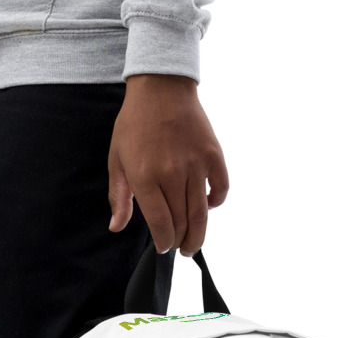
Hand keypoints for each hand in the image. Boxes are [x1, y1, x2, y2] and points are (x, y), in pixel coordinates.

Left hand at [108, 74, 228, 256]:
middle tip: (179, 248)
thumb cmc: (134, 124)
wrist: (161, 89)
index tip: (163, 247)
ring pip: (202, 213)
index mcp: (145, 177)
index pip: (160, 224)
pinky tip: (207, 207)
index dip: (163, 242)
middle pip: (182, 223)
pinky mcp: (213, 155)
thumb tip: (117, 227)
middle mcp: (172, 174)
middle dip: (180, 242)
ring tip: (194, 243)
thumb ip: (119, 197)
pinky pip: (221, 189)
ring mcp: (195, 164)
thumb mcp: (116, 159)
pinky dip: (216, 203)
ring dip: (199, 234)